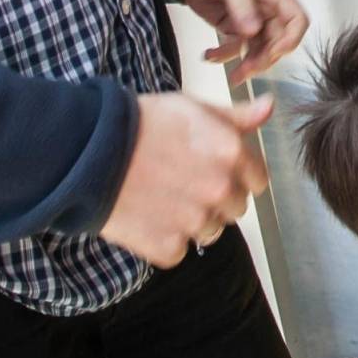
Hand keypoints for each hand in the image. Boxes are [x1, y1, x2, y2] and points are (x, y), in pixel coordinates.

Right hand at [101, 90, 271, 265]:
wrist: (87, 152)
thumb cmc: (141, 123)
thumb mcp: (192, 108)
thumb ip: (236, 116)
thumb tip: (269, 108)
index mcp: (231, 153)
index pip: (257, 180)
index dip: (237, 175)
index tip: (212, 168)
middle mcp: (220, 189)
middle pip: (234, 207)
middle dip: (215, 197)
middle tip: (182, 181)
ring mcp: (194, 221)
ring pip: (209, 231)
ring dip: (192, 220)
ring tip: (161, 196)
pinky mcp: (168, 247)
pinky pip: (179, 249)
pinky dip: (165, 239)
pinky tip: (146, 215)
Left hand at [179, 0, 310, 80]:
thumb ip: (240, 2)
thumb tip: (252, 31)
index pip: (296, 19)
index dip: (290, 39)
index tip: (273, 53)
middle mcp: (266, 8)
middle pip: (278, 41)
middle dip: (265, 58)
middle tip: (246, 70)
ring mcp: (251, 19)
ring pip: (260, 49)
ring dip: (248, 65)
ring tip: (232, 76)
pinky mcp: (234, 27)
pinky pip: (237, 48)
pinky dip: (225, 57)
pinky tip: (210, 56)